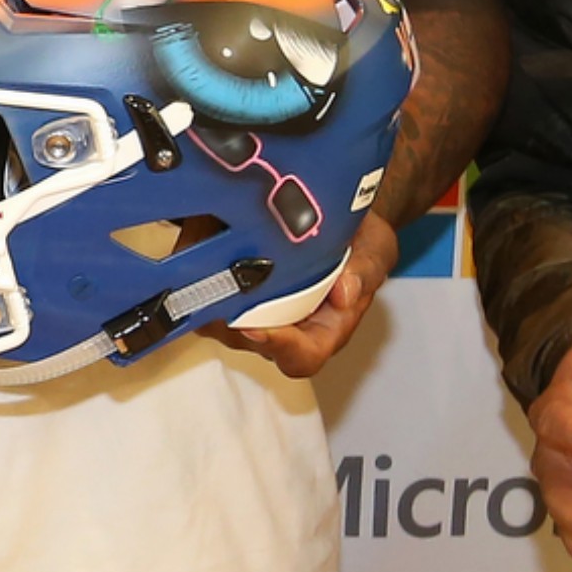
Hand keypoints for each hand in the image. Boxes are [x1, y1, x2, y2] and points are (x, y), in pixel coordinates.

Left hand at [210, 212, 398, 379]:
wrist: (338, 214)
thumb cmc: (360, 243)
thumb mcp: (375, 250)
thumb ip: (365, 271)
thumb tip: (344, 294)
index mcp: (323, 329)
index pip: (300, 356)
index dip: (278, 347)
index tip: (256, 327)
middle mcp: (283, 327)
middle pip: (247, 340)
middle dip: (229, 314)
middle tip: (217, 280)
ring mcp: (251, 310)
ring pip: (216, 316)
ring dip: (206, 288)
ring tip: (205, 249)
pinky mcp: (228, 287)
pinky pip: (202, 287)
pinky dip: (195, 263)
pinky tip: (199, 231)